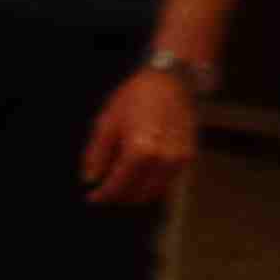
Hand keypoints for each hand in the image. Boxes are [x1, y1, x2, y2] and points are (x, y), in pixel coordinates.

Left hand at [81, 63, 199, 209]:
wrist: (171, 82)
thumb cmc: (135, 98)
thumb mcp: (107, 123)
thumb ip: (97, 155)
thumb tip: (90, 179)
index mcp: (140, 150)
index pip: (119, 185)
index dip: (104, 195)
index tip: (92, 198)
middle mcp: (163, 159)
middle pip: (138, 193)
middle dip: (120, 196)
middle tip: (105, 193)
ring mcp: (179, 160)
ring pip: (155, 191)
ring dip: (137, 194)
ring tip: (120, 186)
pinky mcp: (188, 157)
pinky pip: (168, 181)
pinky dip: (152, 184)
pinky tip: (139, 176)